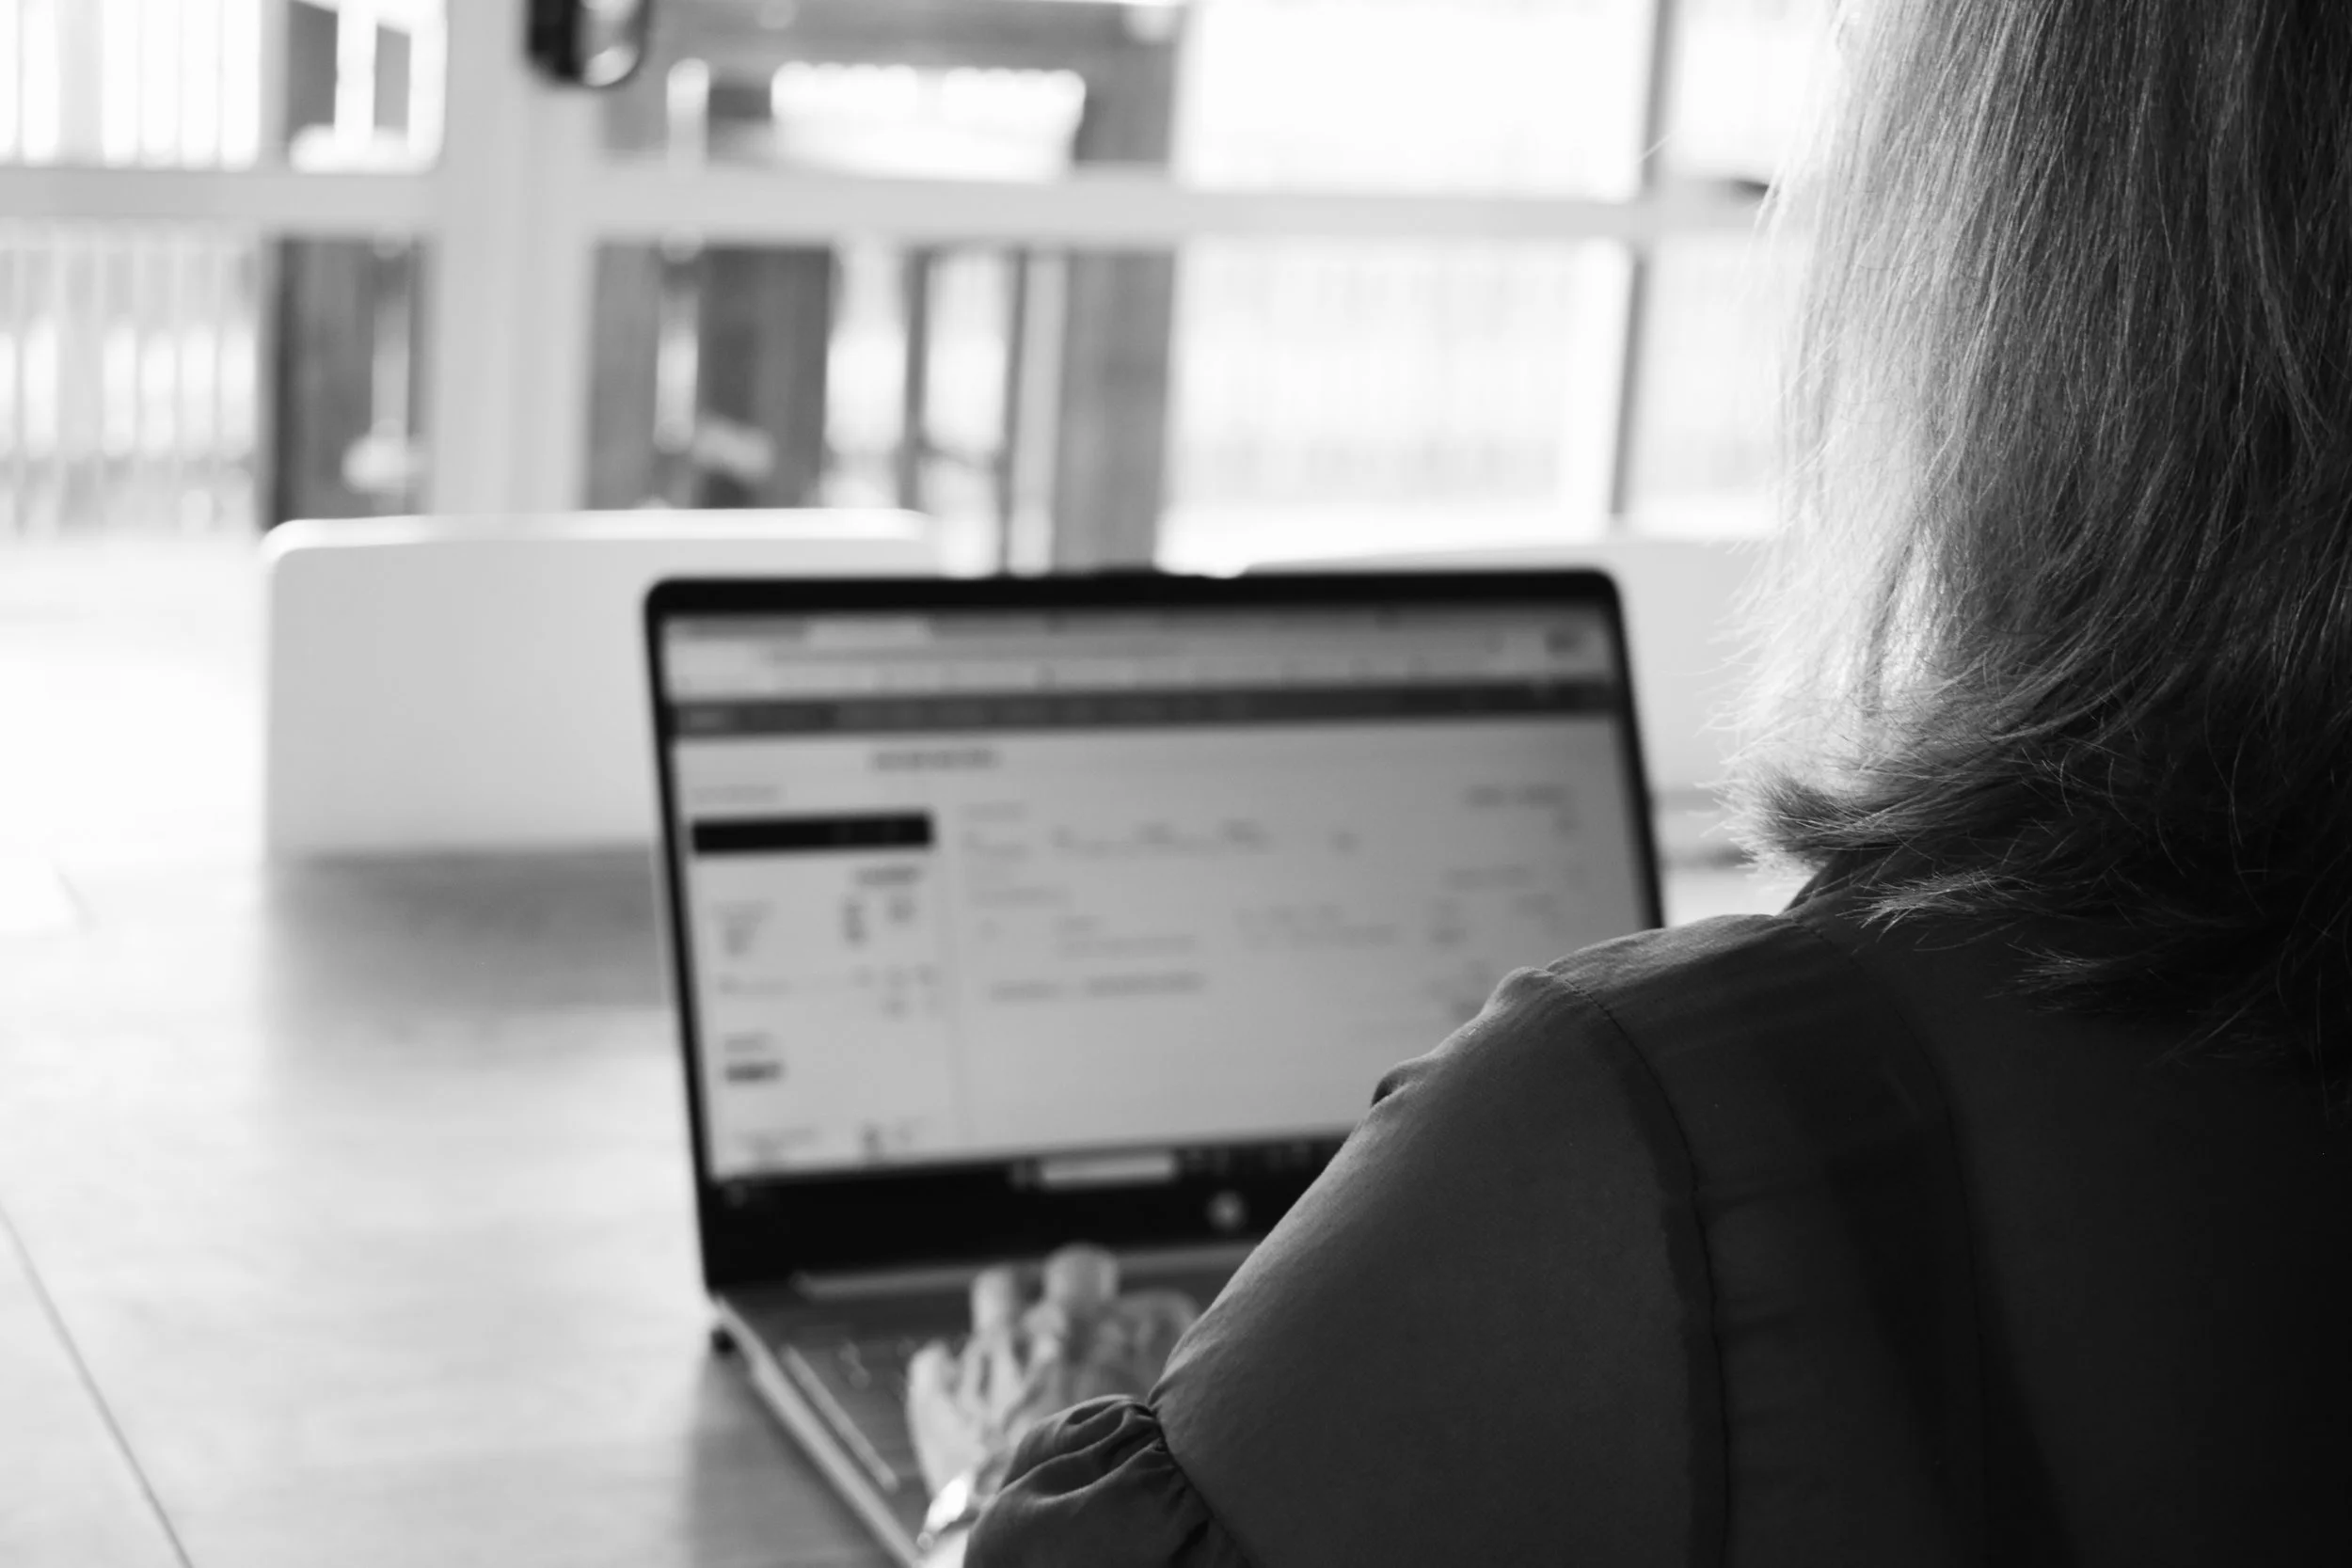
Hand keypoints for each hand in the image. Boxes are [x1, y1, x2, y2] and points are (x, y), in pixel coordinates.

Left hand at [905, 1243, 1199, 1498]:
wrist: (1030, 1547)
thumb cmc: (1104, 1497)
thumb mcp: (1163, 1441)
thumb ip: (1173, 1406)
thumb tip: (1192, 1398)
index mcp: (1122, 1338)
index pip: (1158, 1307)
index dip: (1158, 1329)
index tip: (1154, 1349)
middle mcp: (1056, 1329)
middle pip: (1079, 1269)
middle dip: (1087, 1286)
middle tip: (1090, 1314)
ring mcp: (994, 1351)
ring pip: (1002, 1289)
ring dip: (1014, 1305)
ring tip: (1023, 1329)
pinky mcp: (941, 1390)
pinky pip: (938, 1358)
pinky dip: (950, 1370)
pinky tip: (964, 1385)